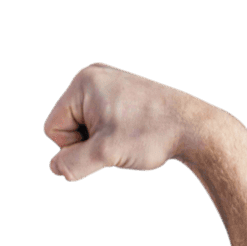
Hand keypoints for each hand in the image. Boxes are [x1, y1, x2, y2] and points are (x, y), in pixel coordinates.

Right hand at [43, 62, 211, 181]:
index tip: (106, 143)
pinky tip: (131, 132)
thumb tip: (55, 168)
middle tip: (119, 140)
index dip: (74, 148)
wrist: (193, 128)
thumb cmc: (151, 136)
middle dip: (87, 143)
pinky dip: (109, 136)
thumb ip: (72, 164)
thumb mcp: (106, 154)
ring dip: (99, 142)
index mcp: (83, 82)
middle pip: (65, 127)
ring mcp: (106, 84)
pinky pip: (96, 124)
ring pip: (81, 129)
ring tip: (128, 136)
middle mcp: (92, 77)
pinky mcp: (118, 94)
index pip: (53, 129)